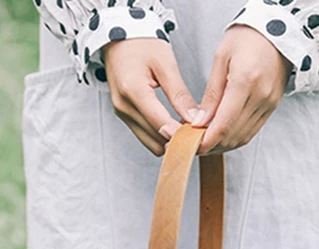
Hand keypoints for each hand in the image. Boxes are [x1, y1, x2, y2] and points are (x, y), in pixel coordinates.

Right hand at [103, 39, 200, 155]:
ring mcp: (122, 113)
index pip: (161, 125)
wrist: (118, 36)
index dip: (183, 135)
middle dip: (177, 140)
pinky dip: (161, 135)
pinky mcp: (124, 116)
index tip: (200, 135)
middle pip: (156, 140)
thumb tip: (195, 119)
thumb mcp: (166, 63)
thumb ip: (180, 94)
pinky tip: (173, 124)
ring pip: (151, 143)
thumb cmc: (141, 43)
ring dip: (169, 140)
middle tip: (196, 132)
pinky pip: (145, 136)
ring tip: (186, 128)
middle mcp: (124, 107)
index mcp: (134, 91)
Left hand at [194, 25, 291, 154]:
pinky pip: (252, 131)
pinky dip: (235, 138)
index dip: (207, 141)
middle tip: (194, 146)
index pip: (224, 124)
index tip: (193, 146)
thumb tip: (200, 122)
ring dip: (223, 145)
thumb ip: (211, 94)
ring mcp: (269, 104)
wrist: (277, 31)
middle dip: (212, 146)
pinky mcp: (272, 107)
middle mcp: (260, 96)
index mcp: (245, 81)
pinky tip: (222, 136)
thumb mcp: (221, 59)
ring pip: (243, 137)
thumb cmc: (247, 38)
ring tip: (206, 143)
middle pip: (233, 135)